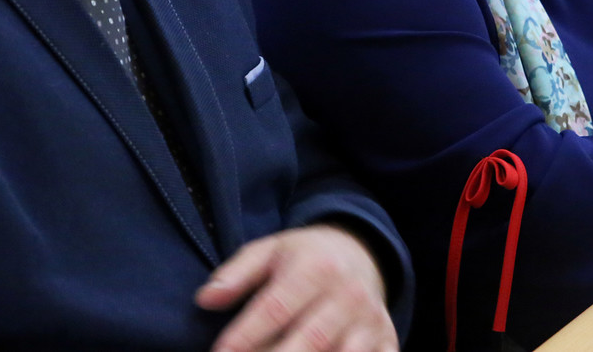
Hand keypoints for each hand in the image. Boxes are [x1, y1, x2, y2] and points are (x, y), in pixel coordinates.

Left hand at [197, 225, 396, 351]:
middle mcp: (348, 295)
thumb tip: (205, 300)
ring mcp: (371, 321)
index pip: (275, 308)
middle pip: (309, 342)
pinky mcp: (387, 341)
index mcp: (316, 267)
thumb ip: (236, 274)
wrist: (362, 252)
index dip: (244, 337)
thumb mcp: (269, 251)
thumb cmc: (305, 257)